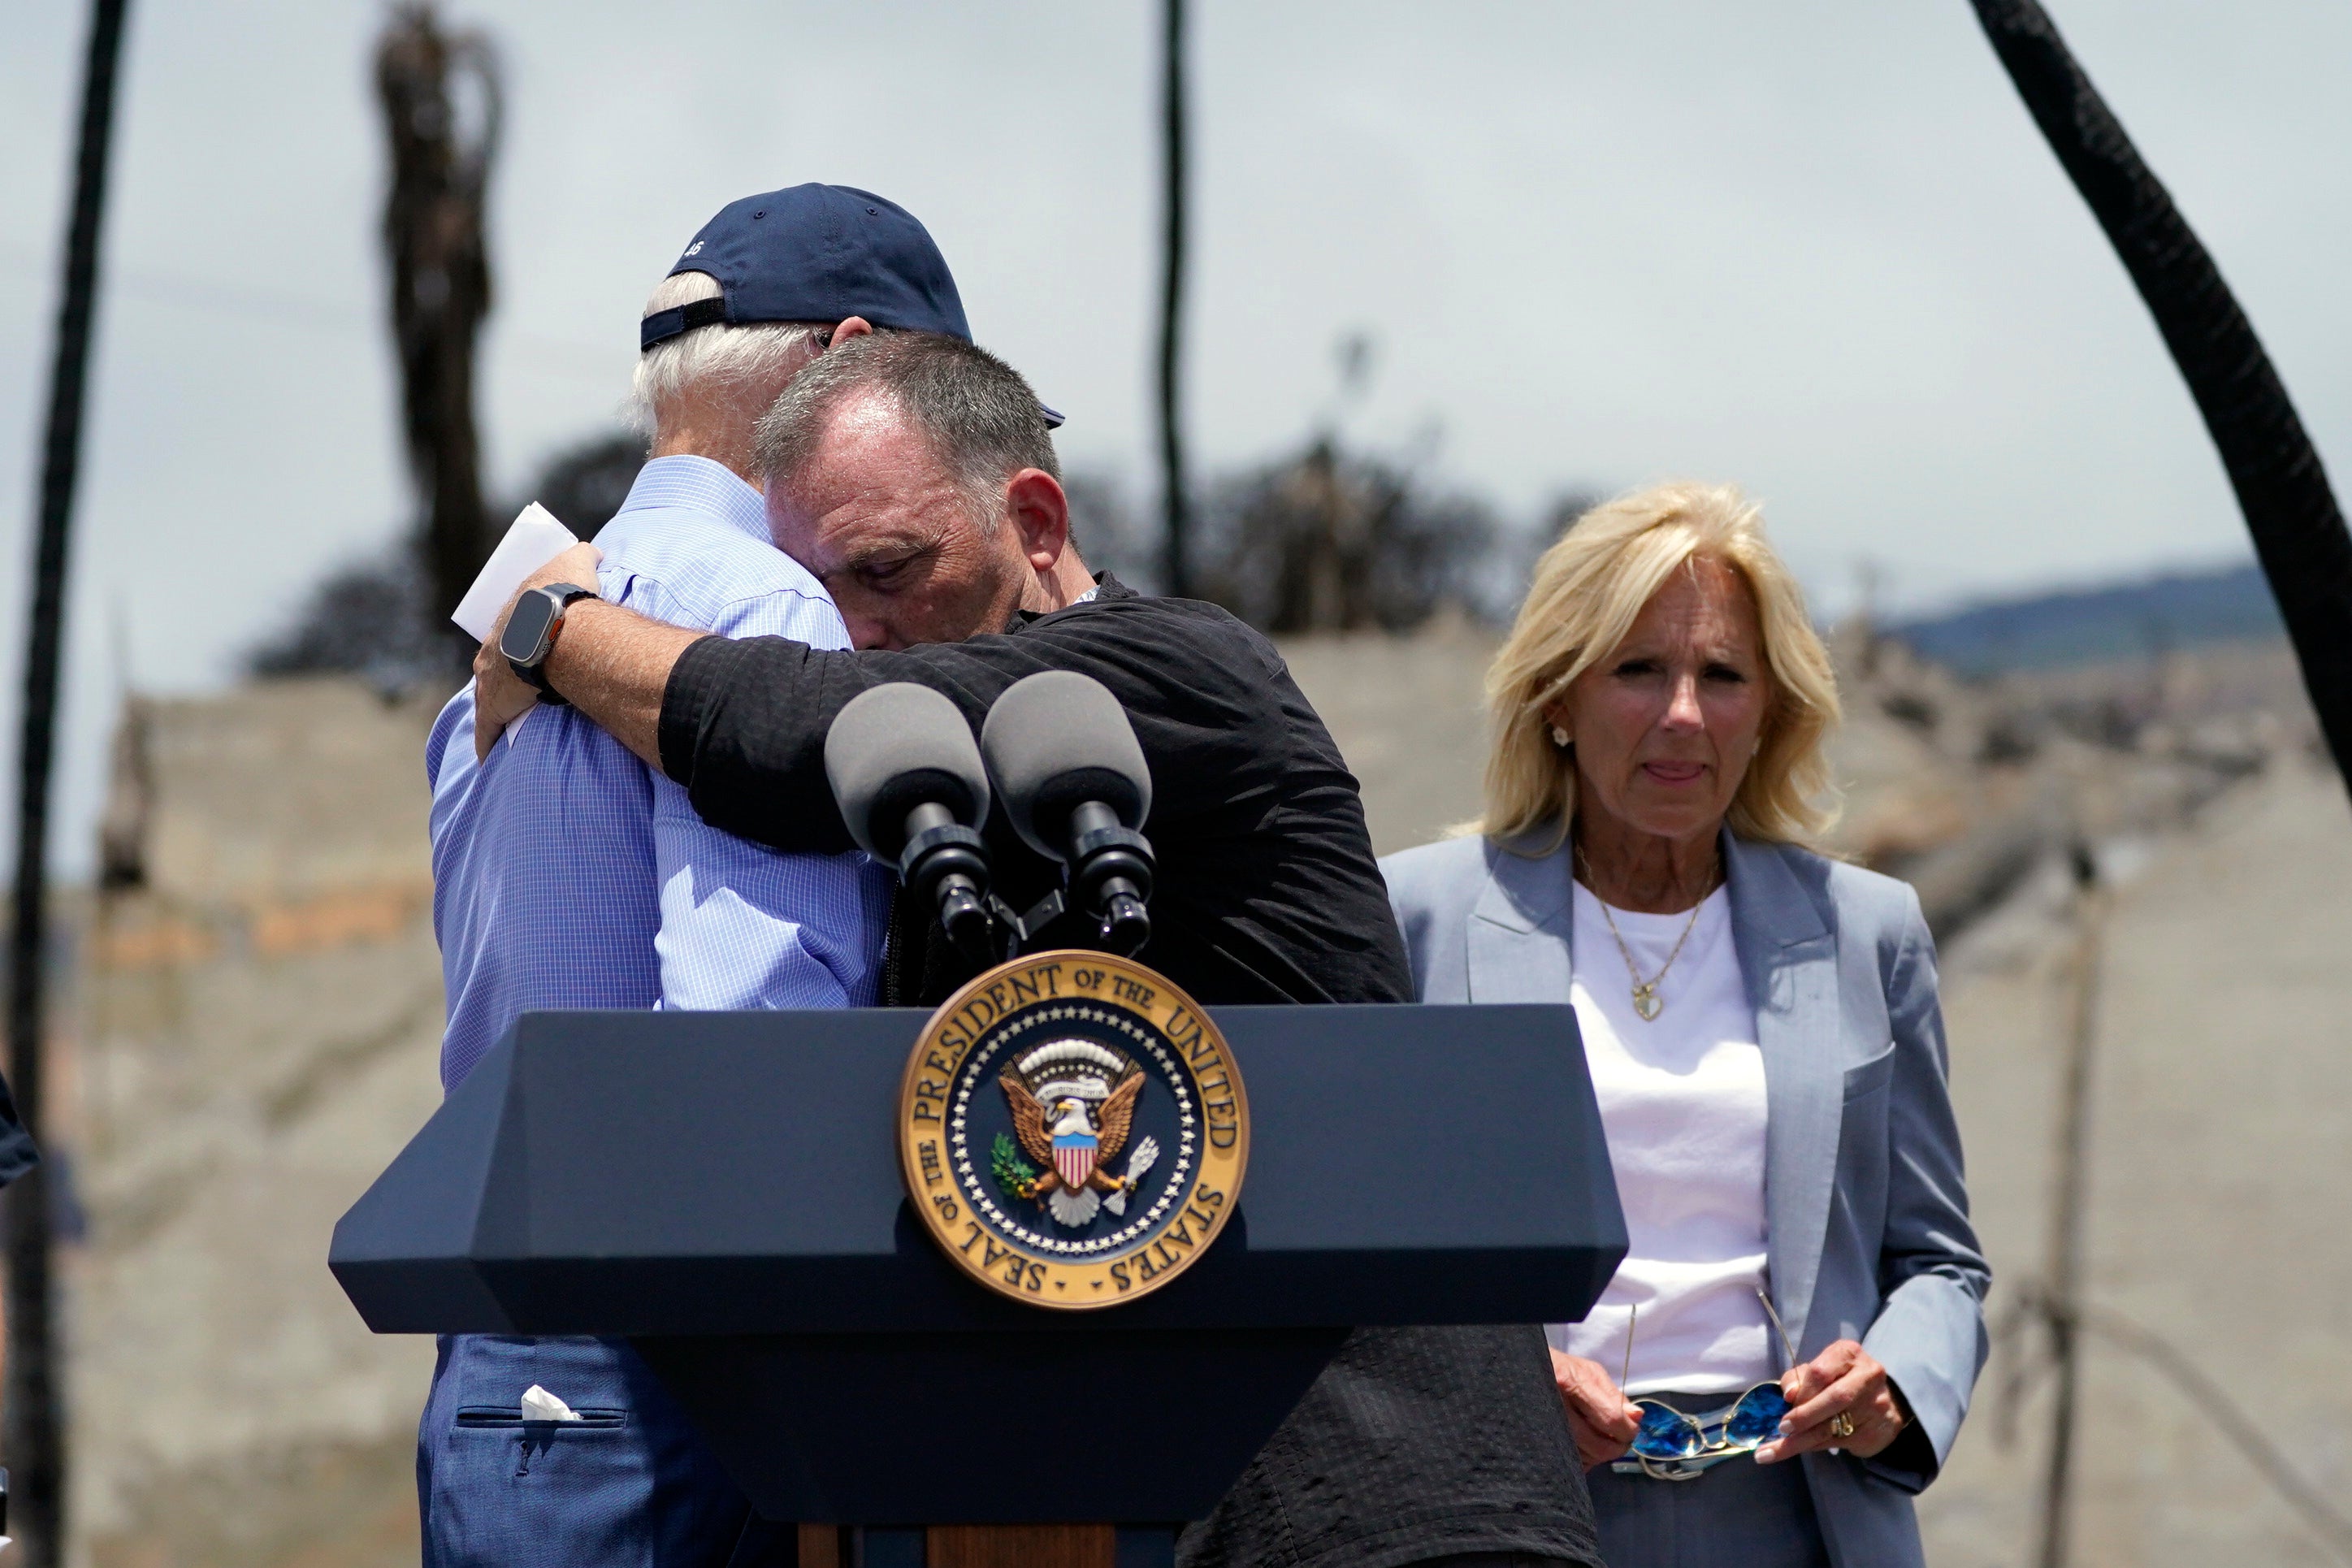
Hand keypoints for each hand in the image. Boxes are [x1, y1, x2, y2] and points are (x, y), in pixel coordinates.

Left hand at [473, 541, 604, 760]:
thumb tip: (593, 550)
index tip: (520, 647)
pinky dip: (487, 741)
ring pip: (487, 696)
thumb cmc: (565, 597)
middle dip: (498, 673)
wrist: (555, 630)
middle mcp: (490, 649)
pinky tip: (487, 756)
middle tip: (512, 683)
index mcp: (507, 619)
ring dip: (494, 707)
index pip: (506, 630)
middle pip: (490, 663)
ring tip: (504, 718)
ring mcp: (489, 679)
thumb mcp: (574, 562)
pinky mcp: (494, 707)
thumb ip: (582, 554)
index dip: (514, 638)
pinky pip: (487, 729)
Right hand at [1550, 1349, 1640, 1470]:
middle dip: (1617, 1446)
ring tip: (1596, 1436)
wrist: (1523, 1375)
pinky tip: (1582, 1445)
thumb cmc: (1558, 1370)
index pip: (1611, 1419)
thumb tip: (1636, 1417)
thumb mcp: (1589, 1371)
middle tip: (1618, 1437)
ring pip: (1587, 1459)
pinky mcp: (1540, 1447)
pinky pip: (1572, 1466)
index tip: (1630, 1429)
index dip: (1628, 1430)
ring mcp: (1544, 1430)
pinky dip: (1584, 1460)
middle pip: (1600, 1446)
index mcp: (1568, 1383)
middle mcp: (1554, 1407)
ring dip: (1599, 1453)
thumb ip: (1615, 1396)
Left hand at [1753, 1339, 1904, 1462]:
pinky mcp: (1876, 1431)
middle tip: (1781, 1429)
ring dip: (1800, 1441)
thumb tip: (1789, 1394)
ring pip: (1834, 1426)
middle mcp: (1867, 1376)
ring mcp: (1876, 1405)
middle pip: (1834, 1399)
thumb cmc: (1840, 1380)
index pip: (1821, 1372)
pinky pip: (1839, 1442)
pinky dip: (1813, 1447)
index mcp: (1848, 1354)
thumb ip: (1799, 1377)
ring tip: (1772, 1451)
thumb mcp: (1820, 1369)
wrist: (1885, 1403)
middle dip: (1803, 1417)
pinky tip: (1796, 1449)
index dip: (1802, 1390)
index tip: (1785, 1403)